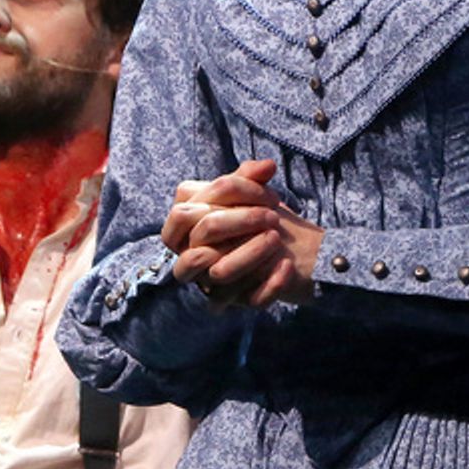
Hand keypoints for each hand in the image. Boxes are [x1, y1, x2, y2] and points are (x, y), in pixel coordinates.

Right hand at [162, 159, 321, 308]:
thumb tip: (266, 166)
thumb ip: (249, 175)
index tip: (257, 191)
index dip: (216, 198)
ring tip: (276, 238)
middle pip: (201, 237)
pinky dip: (269, 284)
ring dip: (248, 254)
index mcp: (185, 230)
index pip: (182, 214)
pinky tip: (287, 266)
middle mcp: (192, 259)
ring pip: (219, 274)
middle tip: (271, 216)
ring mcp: (212, 284)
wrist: (287, 250)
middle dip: (238, 221)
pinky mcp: (239, 302)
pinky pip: (249, 299)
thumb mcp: (248, 193)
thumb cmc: (254, 217)